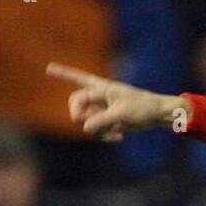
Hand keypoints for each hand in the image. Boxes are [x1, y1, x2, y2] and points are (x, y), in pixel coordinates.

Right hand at [46, 64, 190, 140]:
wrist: (157, 114)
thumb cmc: (141, 108)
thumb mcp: (121, 114)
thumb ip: (101, 120)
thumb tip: (84, 127)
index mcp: (102, 88)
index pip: (78, 84)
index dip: (63, 75)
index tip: (49, 67)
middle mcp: (99, 96)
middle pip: (77, 104)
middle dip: (80, 116)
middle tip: (87, 124)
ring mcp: (103, 108)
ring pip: (87, 120)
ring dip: (97, 129)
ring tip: (114, 133)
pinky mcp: (108, 120)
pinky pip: (97, 129)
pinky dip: (104, 135)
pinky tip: (119, 137)